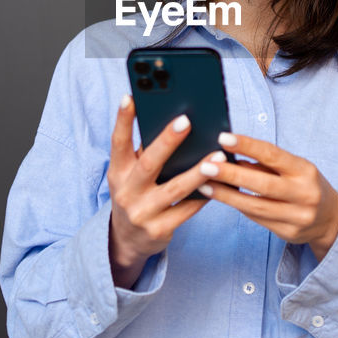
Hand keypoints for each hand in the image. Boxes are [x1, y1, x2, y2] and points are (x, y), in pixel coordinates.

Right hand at [107, 95, 216, 287]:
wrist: (127, 240)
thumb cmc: (136, 194)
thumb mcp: (130, 175)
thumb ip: (145, 153)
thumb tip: (173, 123)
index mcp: (117, 172)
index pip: (118, 143)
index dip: (123, 120)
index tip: (130, 96)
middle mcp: (126, 192)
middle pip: (148, 163)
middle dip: (167, 141)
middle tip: (186, 120)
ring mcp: (142, 213)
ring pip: (174, 189)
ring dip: (197, 171)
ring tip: (218, 156)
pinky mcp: (159, 230)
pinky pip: (186, 210)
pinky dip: (203, 195)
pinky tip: (220, 182)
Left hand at [197, 132, 337, 260]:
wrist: (330, 219)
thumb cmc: (305, 185)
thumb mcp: (293, 168)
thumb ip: (265, 163)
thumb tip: (231, 154)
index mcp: (305, 171)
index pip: (273, 155)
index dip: (248, 146)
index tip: (223, 138)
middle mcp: (304, 194)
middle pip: (262, 184)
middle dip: (231, 175)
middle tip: (206, 166)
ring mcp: (297, 217)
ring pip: (255, 207)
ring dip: (227, 196)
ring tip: (204, 185)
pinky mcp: (288, 233)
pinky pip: (257, 219)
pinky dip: (238, 207)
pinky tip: (222, 198)